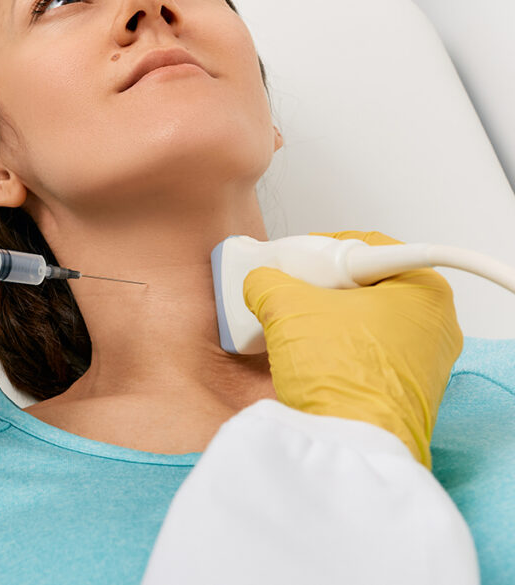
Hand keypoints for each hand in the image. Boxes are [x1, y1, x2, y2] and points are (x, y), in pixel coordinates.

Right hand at [243, 230, 462, 467]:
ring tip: (289, 327)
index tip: (291, 261)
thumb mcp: (288, 308)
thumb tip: (260, 281)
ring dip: (322, 321)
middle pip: (362, 286)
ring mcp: (421, 364)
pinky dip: (333, 351)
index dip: (318, 250)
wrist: (348, 447)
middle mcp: (433, 325)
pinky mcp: (402, 394)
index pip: (364, 247)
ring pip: (360, 323)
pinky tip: (304, 357)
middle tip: (286, 293)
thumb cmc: (344, 377)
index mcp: (424, 290)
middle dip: (318, 288)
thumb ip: (268, 281)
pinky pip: (362, 356)